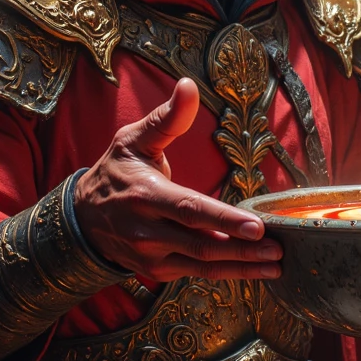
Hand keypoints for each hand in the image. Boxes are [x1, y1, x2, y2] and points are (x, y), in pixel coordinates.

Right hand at [74, 78, 280, 281]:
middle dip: (243, 250)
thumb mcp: (133, 140)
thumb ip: (167, 118)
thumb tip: (188, 86)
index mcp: (147, 196)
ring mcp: (152, 256)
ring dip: (242, 267)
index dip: (224, 220)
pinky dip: (227, 274)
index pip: (191, 210)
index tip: (256, 227)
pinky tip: (254, 270)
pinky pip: (197, 273)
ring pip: (203, 265)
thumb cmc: (116, 173)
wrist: (82, 218)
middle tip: (277, 250)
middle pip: (203, 244)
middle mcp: (148, 231)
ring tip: (275, 265)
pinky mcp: (158, 271)